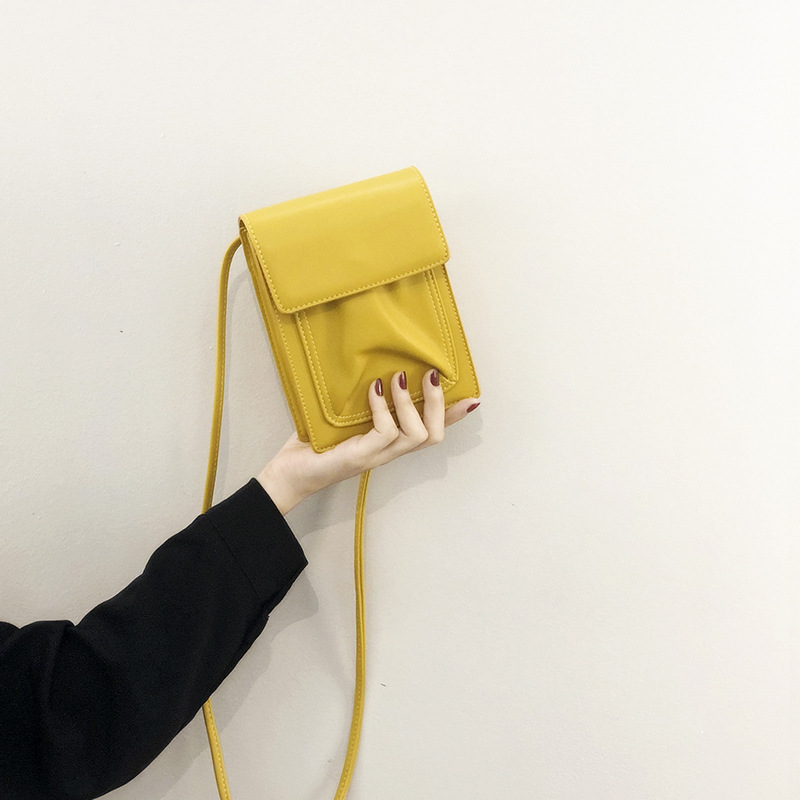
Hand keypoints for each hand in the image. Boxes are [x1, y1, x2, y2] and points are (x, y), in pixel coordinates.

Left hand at [257, 369, 479, 513]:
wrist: (289, 474)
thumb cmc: (314, 445)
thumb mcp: (343, 417)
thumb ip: (362, 400)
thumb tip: (372, 366)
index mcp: (390, 443)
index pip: (430, 431)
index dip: (452, 416)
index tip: (471, 398)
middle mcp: (389, 452)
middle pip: (434, 435)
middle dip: (439, 404)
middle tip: (432, 375)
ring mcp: (377, 456)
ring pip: (416, 435)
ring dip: (411, 402)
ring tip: (397, 377)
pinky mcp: (361, 457)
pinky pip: (386, 431)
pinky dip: (382, 407)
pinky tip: (372, 389)